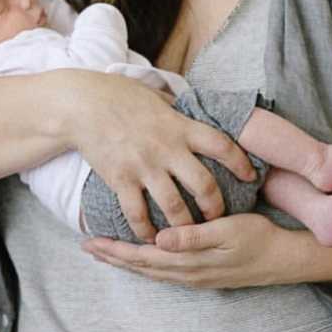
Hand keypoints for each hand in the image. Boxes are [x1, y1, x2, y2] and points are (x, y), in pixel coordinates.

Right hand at [56, 71, 255, 241]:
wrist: (80, 104)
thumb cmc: (116, 94)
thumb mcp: (154, 96)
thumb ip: (175, 110)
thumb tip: (193, 109)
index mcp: (178, 126)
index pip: (222, 146)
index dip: (240, 163)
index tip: (250, 176)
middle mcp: (166, 149)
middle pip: (204, 186)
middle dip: (215, 207)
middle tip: (217, 217)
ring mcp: (143, 166)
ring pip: (174, 207)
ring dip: (184, 226)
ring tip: (187, 235)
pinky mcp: (120, 179)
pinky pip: (137, 213)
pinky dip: (145, 230)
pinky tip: (150, 237)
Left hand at [82, 212, 297, 287]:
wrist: (286, 258)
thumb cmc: (257, 237)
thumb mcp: (227, 231)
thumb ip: (192, 237)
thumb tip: (159, 241)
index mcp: (188, 261)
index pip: (141, 257)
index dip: (114, 250)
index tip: (90, 241)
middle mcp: (187, 272)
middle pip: (141, 266)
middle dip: (112, 257)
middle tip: (86, 247)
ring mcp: (195, 276)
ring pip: (151, 271)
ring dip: (126, 262)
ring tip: (105, 253)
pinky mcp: (203, 273)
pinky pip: (164, 271)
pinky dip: (145, 264)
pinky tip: (141, 258)